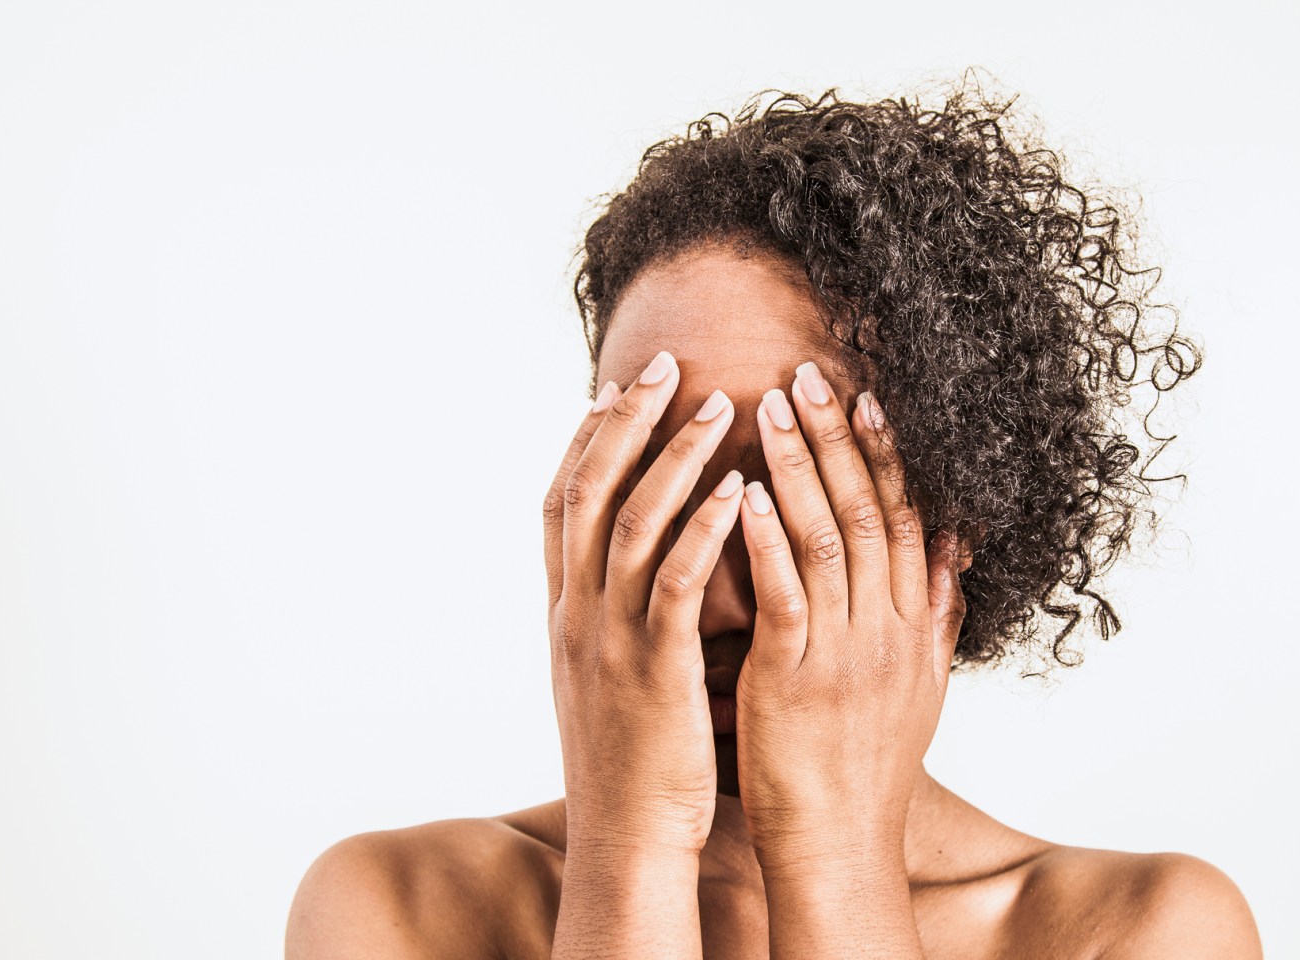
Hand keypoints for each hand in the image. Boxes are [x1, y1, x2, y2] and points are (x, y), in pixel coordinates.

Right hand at [543, 350, 743, 856]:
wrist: (626, 840)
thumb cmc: (633, 759)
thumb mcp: (608, 675)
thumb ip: (616, 617)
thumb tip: (637, 570)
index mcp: (565, 612)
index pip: (561, 503)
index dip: (586, 440)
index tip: (615, 387)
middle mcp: (575, 614)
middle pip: (586, 491)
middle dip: (624, 421)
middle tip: (663, 362)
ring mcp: (608, 639)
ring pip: (629, 523)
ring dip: (672, 457)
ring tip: (717, 403)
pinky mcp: (653, 669)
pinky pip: (673, 582)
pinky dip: (703, 528)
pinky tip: (737, 489)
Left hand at [732, 361, 967, 870]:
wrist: (841, 844)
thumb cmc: (868, 766)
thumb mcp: (923, 687)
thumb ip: (941, 613)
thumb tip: (960, 548)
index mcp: (915, 626)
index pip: (910, 519)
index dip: (890, 454)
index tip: (867, 397)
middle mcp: (889, 629)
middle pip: (870, 512)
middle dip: (836, 439)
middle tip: (807, 375)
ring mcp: (845, 651)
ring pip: (827, 537)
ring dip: (797, 468)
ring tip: (768, 407)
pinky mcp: (794, 678)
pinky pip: (784, 596)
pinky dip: (764, 540)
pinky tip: (742, 493)